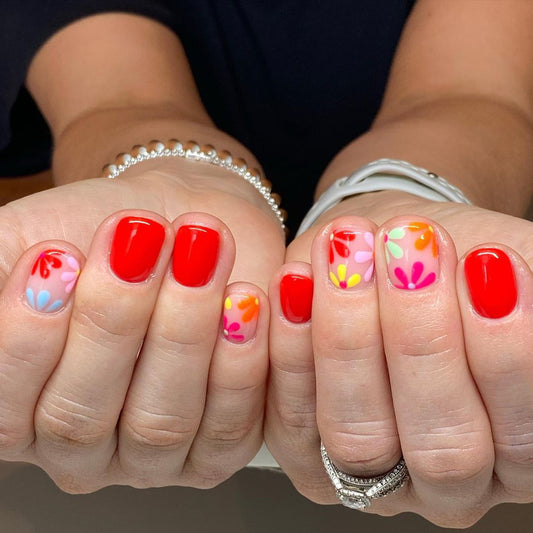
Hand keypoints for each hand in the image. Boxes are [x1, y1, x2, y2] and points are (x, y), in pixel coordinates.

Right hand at [0, 165, 284, 492]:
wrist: (182, 220)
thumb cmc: (103, 235)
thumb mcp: (28, 242)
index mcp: (25, 413)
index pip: (6, 411)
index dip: (29, 340)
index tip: (57, 253)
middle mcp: (85, 447)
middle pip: (81, 419)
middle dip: (114, 320)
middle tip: (141, 241)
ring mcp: (154, 456)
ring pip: (159, 424)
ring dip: (182, 331)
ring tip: (200, 253)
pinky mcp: (219, 444)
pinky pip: (229, 428)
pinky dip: (238, 365)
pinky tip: (245, 304)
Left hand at [264, 191, 532, 526]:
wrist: (392, 247)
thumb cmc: (458, 264)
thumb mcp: (503, 274)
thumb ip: (521, 301)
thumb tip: (518, 294)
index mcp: (513, 455)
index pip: (522, 432)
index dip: (505, 354)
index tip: (488, 263)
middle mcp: (445, 482)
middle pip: (442, 447)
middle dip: (423, 341)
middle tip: (411, 251)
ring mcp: (368, 474)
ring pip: (357, 435)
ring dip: (349, 337)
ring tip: (350, 253)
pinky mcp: (303, 450)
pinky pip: (290, 417)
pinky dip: (288, 346)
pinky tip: (294, 280)